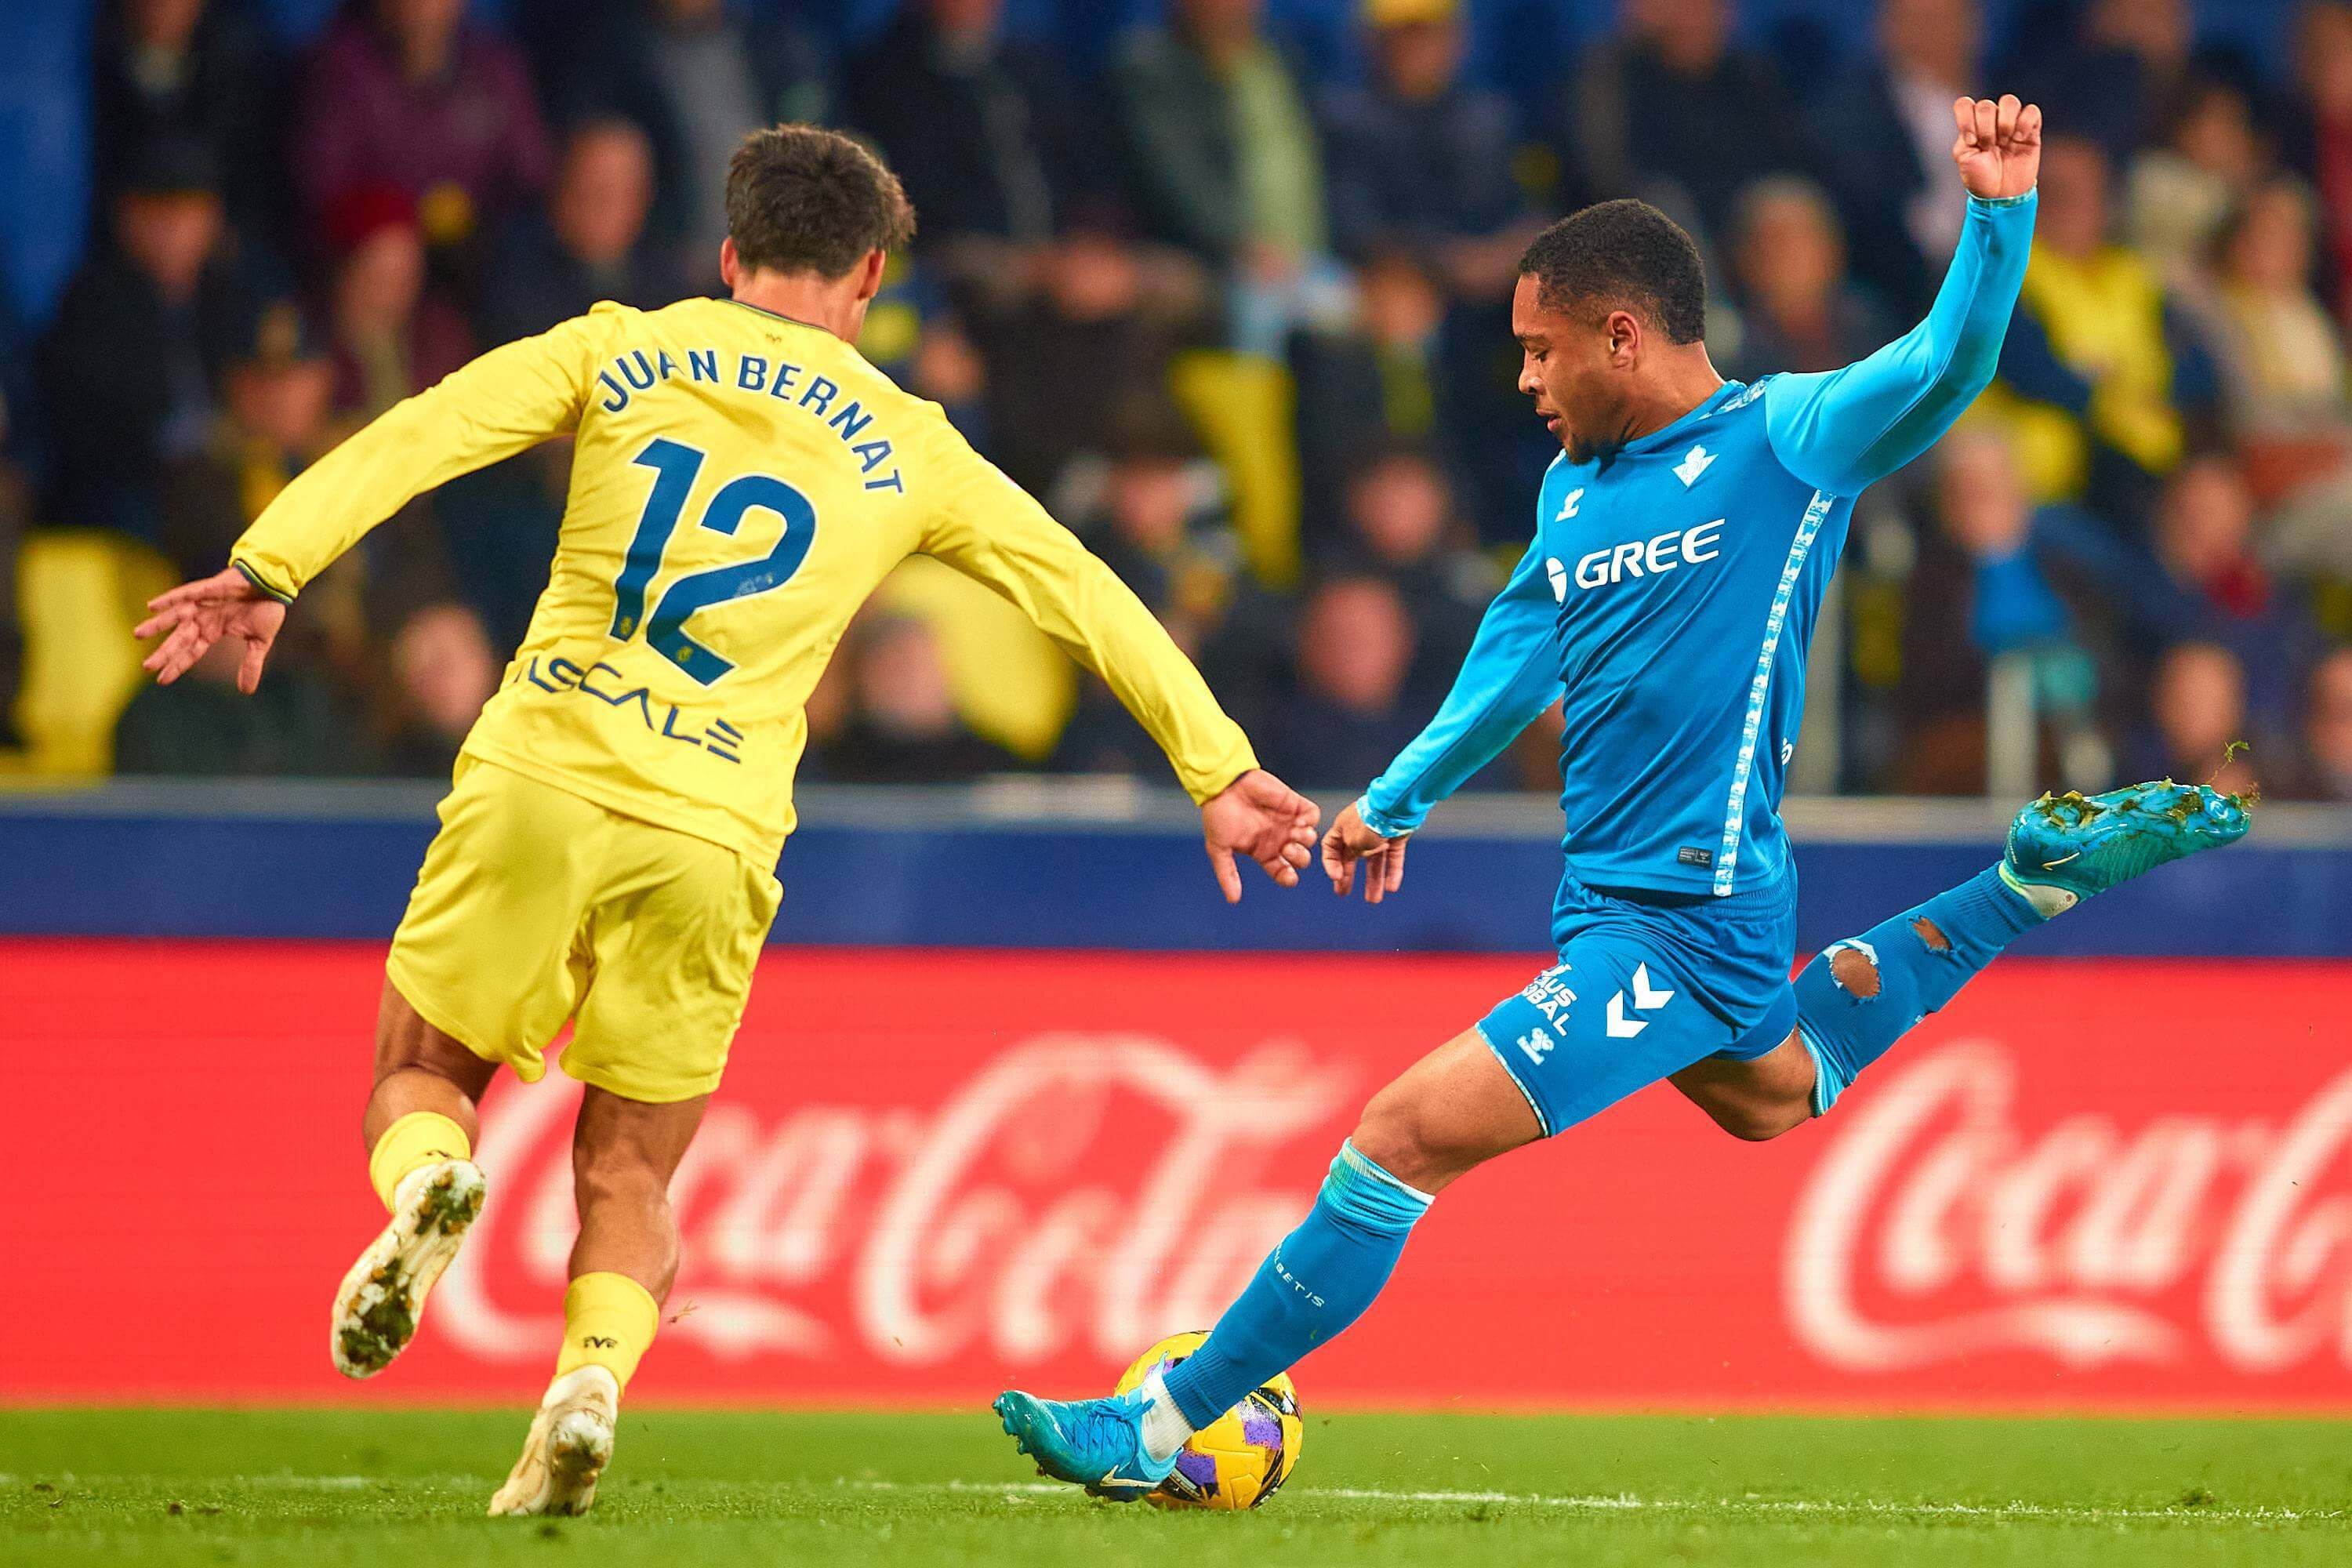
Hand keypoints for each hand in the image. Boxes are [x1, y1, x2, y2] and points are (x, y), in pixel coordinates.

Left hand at [135, 568, 285, 691]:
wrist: (274, 584)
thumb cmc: (266, 608)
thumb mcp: (260, 642)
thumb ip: (251, 664)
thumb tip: (246, 691)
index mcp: (213, 631)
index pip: (191, 652)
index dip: (177, 666)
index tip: (162, 680)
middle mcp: (203, 618)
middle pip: (179, 639)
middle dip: (164, 653)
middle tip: (146, 667)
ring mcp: (203, 603)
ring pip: (175, 616)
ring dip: (157, 625)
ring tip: (138, 634)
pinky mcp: (207, 589)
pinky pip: (184, 594)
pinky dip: (169, 599)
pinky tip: (153, 606)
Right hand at [1200, 768, 1320, 903]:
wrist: (1222, 785)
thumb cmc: (1218, 816)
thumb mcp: (1218, 849)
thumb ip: (1227, 874)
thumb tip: (1233, 901)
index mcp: (1263, 852)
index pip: (1283, 872)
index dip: (1289, 877)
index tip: (1288, 875)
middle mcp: (1278, 839)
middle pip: (1301, 858)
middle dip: (1300, 857)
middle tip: (1288, 848)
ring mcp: (1287, 821)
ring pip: (1309, 839)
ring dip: (1307, 840)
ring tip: (1295, 834)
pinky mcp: (1293, 804)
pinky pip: (1313, 815)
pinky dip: (1311, 821)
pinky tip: (1299, 821)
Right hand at [1320, 799, 1408, 904]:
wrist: (1396, 807)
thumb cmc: (1369, 821)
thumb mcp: (1351, 840)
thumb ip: (1351, 852)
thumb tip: (1357, 855)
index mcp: (1343, 827)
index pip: (1330, 847)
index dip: (1330, 863)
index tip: (1336, 877)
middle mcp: (1359, 831)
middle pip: (1351, 857)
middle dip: (1348, 876)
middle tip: (1343, 893)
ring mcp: (1379, 834)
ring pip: (1374, 861)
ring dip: (1374, 881)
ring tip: (1373, 900)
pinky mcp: (1396, 837)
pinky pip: (1393, 858)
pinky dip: (1392, 872)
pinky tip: (1392, 887)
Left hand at [1952, 94, 2041, 200]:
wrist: (2001, 195)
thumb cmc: (1980, 178)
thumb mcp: (1964, 158)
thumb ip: (1965, 135)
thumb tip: (1979, 118)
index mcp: (1971, 125)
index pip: (1964, 104)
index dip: (1965, 118)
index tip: (1971, 140)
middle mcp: (1991, 120)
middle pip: (1986, 105)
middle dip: (1985, 128)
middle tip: (1988, 147)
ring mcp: (2011, 123)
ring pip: (2009, 101)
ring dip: (2004, 122)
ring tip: (2004, 141)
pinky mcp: (2031, 129)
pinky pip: (2031, 110)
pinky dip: (2025, 122)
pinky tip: (2020, 138)